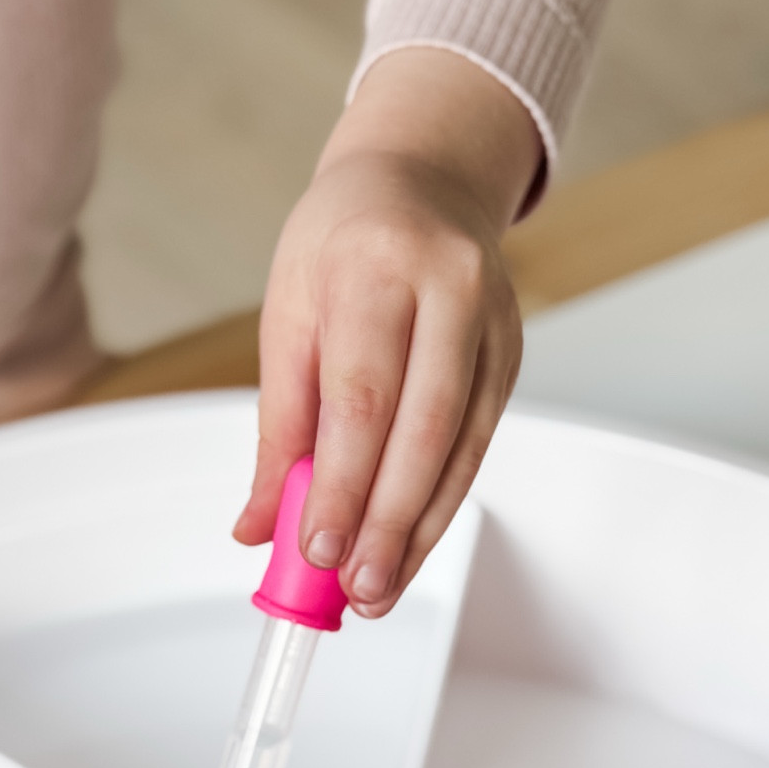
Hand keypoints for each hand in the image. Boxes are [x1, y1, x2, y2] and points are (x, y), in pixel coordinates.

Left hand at [235, 49, 542, 617]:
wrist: (421, 178)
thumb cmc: (341, 244)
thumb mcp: (288, 313)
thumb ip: (278, 425)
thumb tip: (258, 524)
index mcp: (376, 268)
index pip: (361, 398)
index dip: (342, 484)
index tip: (317, 548)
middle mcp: (447, 289)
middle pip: (421, 430)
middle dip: (387, 523)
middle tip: (357, 589)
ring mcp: (490, 323)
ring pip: (460, 447)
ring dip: (420, 530)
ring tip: (379, 588)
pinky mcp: (510, 356)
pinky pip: (477, 444)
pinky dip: (441, 503)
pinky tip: (412, 547)